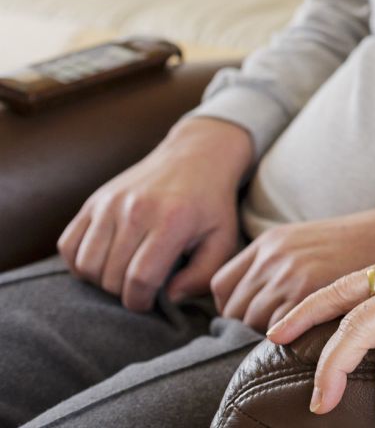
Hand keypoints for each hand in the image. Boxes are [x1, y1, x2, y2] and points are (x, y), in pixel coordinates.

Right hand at [57, 116, 252, 311]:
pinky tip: (102, 262)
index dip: (141, 302)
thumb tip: (169, 297)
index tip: (149, 302)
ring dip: (99, 281)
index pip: (140, 279)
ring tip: (122, 275)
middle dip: (123, 293)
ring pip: (86, 264)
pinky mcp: (94, 201)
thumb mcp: (223, 239)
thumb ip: (202, 275)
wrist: (196, 156)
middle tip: (140, 287)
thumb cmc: (211, 205)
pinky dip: (78, 263)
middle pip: (111, 276)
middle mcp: (136, 210)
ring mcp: (110, 203)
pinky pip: (68, 245)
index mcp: (172, 221)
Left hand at [210, 198, 374, 331]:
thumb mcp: (306, 243)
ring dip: (270, 335)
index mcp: (270, 242)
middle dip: (251, 325)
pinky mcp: (306, 289)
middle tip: (280, 333)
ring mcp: (287, 272)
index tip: (251, 317)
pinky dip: (286, 338)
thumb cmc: (355, 245)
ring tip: (295, 337)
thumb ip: (278, 266)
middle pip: (235, 308)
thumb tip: (256, 304)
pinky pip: (275, 328)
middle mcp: (272, 256)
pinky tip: (305, 337)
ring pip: (253, 322)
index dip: (233, 307)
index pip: (222, 286)